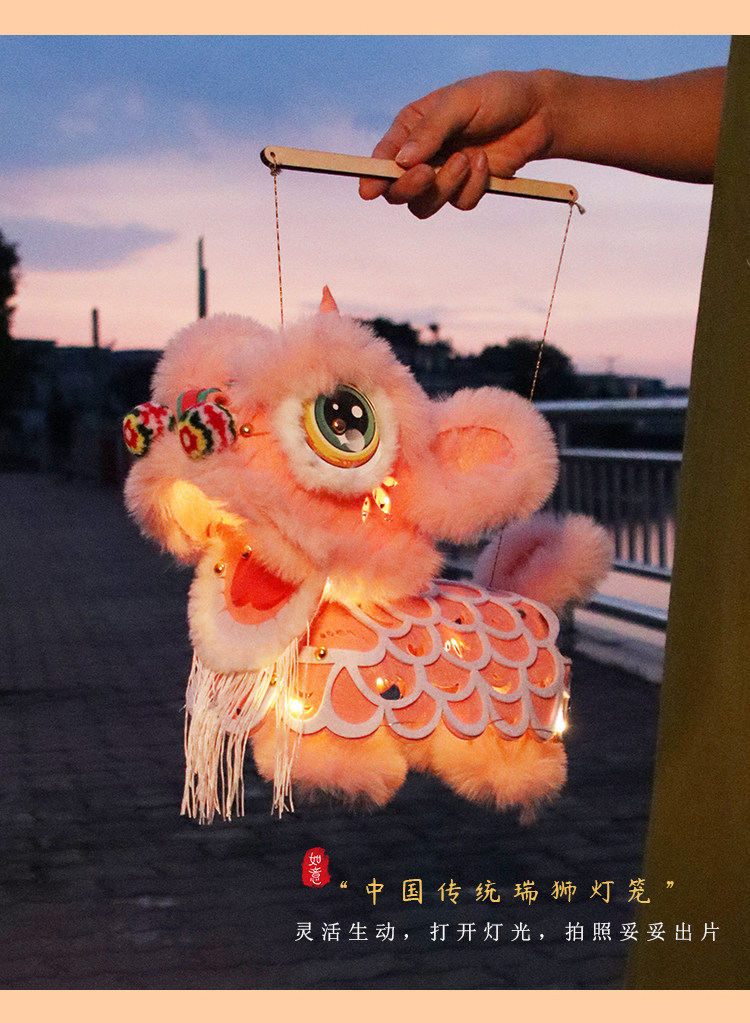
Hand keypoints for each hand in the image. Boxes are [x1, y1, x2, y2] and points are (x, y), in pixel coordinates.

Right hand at [359, 71, 552, 218]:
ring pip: (425, 205)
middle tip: (428, 173)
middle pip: (398, 191)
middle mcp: (422, 155)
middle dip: (410, 187)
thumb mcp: (460, 102)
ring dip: (446, 186)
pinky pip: (459, 203)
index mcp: (411, 128)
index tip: (369, 191)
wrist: (538, 113)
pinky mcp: (466, 190)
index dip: (372, 177)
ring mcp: (443, 176)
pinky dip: (473, 187)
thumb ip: (430, 131)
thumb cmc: (497, 96)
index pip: (382, 158)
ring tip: (469, 158)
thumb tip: (401, 161)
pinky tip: (485, 163)